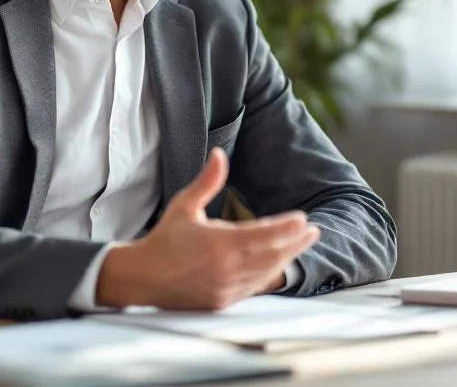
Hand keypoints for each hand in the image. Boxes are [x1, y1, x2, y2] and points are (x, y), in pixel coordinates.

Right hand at [96, 147, 318, 310]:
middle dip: (296, 243)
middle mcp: (226, 268)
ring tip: (300, 245)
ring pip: (266, 272)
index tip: (303, 219)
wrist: (143, 277)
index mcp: (219, 243)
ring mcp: (226, 287)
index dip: (287, 227)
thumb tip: (219, 155)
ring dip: (286, 258)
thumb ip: (207, 182)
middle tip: (313, 232)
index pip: (265, 234)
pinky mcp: (223, 301)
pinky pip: (254, 287)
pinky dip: (268, 275)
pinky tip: (277, 265)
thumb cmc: (165, 239)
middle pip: (273, 254)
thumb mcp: (184, 205)